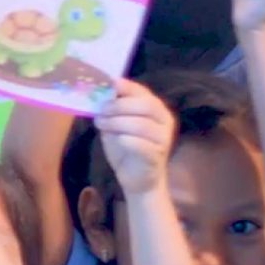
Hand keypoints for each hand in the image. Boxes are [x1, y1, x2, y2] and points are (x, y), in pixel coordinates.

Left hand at [96, 80, 175, 198]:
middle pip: (145, 106)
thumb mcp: (116, 125)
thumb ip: (112, 110)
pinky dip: (126, 140)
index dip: (127, 87)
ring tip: (101, 124)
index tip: (110, 84)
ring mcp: (163, 139)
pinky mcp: (157, 156)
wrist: (138, 180)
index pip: (144, 93)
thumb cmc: (126, 149)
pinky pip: (141, 144)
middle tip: (100, 110)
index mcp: (156, 109)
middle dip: (119, 106)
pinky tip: (117, 140)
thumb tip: (100, 94)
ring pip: (141, 124)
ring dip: (117, 122)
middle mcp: (164, 121)